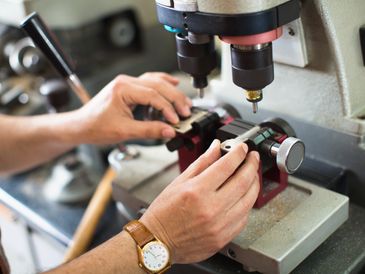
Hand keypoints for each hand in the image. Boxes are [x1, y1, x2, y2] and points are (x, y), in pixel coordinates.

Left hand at [74, 72, 191, 144]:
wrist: (80, 126)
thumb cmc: (95, 126)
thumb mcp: (124, 131)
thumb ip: (149, 130)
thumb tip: (169, 131)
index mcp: (123, 88)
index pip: (152, 95)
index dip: (167, 108)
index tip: (176, 120)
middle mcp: (125, 82)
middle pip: (157, 85)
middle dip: (174, 98)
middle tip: (186, 110)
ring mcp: (127, 83)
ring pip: (155, 81)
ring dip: (171, 91)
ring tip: (184, 102)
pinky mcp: (128, 88)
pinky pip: (149, 81)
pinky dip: (162, 84)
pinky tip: (172, 84)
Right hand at [140, 140, 259, 263]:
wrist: (157, 241)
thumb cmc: (164, 212)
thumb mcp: (179, 182)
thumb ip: (202, 162)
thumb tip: (216, 147)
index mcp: (197, 191)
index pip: (227, 165)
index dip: (239, 153)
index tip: (242, 148)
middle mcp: (210, 208)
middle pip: (243, 181)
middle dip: (252, 165)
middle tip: (252, 158)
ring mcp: (219, 225)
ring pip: (249, 200)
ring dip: (254, 183)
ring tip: (251, 175)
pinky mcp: (223, 238)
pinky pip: (244, 217)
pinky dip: (247, 203)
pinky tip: (243, 196)